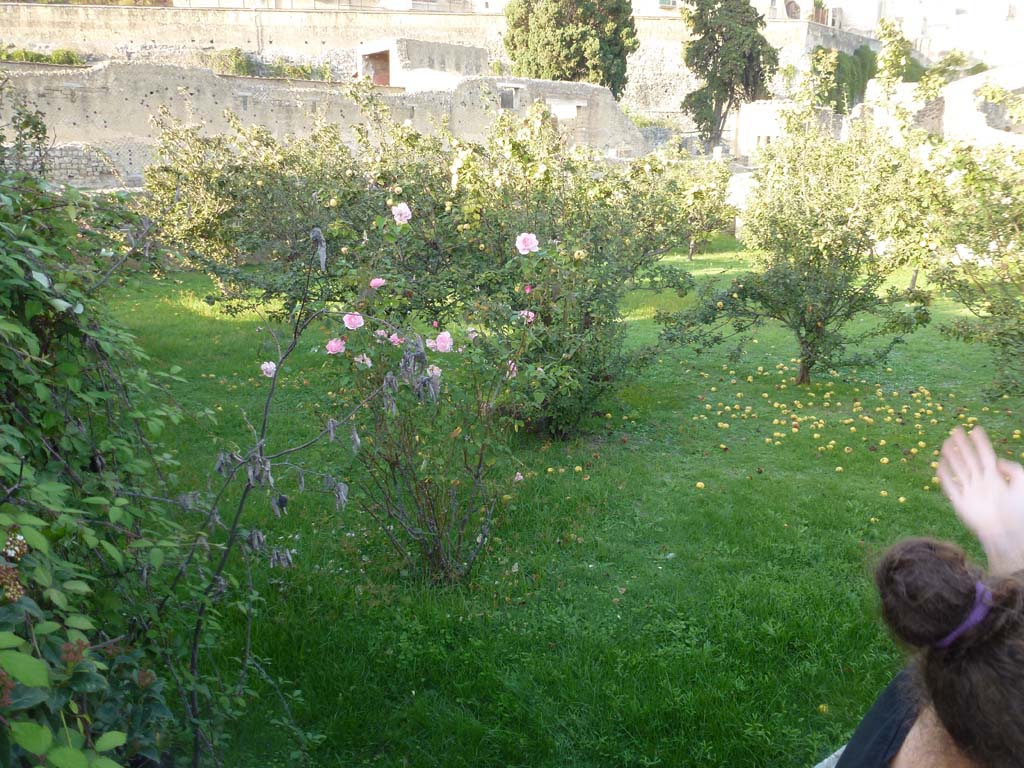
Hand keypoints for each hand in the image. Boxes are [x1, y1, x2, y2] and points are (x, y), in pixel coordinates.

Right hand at [938, 426, 1023, 574]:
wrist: (1006, 534)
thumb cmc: (1017, 512)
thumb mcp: (1022, 484)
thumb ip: (1013, 469)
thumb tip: (997, 460)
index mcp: (996, 478)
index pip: (986, 455)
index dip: (980, 442)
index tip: (975, 428)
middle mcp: (982, 483)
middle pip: (970, 459)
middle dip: (963, 445)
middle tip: (955, 430)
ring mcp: (971, 492)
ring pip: (959, 469)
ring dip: (952, 456)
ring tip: (945, 443)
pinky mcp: (961, 503)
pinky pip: (950, 487)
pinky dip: (944, 476)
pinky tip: (939, 465)